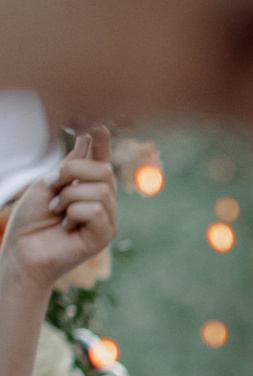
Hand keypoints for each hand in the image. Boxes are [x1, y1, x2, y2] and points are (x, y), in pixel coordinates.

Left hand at [0, 128, 115, 294]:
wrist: (22, 252)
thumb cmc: (31, 222)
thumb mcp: (46, 184)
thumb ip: (69, 165)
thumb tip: (88, 138)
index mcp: (88, 188)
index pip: (100, 160)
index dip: (102, 142)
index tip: (97, 124)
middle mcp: (102, 202)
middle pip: (104, 171)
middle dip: (74, 172)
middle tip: (52, 186)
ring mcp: (106, 220)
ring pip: (101, 190)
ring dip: (68, 197)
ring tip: (56, 212)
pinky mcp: (104, 236)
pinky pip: (96, 211)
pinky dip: (74, 214)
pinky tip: (65, 227)